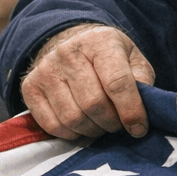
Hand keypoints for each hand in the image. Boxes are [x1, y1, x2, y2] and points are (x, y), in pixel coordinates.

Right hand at [20, 24, 154, 139]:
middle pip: (93, 104)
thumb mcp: (132, 60)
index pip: (117, 83)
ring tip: (101, 124)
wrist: (71, 44)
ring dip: (92, 130)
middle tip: (118, 125)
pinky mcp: (30, 87)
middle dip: (111, 123)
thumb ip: (142, 82)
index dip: (131, 111)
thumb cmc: (108, 58)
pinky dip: (71, 134)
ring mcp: (46, 70)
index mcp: (100, 42)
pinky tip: (81, 125)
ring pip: (73, 118)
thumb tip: (145, 110)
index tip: (139, 128)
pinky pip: (53, 125)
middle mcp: (68, 52)